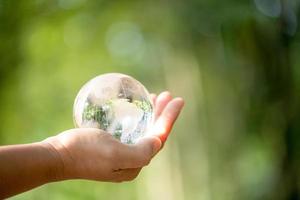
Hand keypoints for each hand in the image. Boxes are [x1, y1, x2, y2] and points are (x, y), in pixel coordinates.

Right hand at [43, 91, 183, 181]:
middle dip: (162, 114)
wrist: (57, 156)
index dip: (170, 118)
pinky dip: (137, 118)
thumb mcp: (114, 154)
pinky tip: (136, 108)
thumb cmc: (83, 152)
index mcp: (135, 163)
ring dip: (151, 114)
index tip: (177, 100)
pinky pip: (131, 130)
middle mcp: (131, 161)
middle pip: (153, 133)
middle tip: (166, 94)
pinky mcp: (110, 146)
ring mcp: (120, 154)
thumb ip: (140, 152)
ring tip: (154, 97)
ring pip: (143, 131)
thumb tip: (158, 142)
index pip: (159, 137)